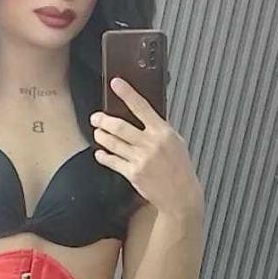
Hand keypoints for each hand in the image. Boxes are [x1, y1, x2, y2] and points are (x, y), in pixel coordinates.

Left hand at [89, 77, 203, 216]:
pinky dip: (103, 156)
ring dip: (101, 136)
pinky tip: (100, 153)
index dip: (128, 94)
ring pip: (113, 143)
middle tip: (96, 117)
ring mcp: (141, 159)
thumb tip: (142, 114)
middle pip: (120, 126)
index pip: (142, 107)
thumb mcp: (176, 141)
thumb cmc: (179, 167)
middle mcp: (151, 144)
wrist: (181, 195)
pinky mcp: (133, 174)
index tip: (116, 83)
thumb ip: (159, 128)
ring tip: (97, 132)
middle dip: (103, 120)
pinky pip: (112, 161)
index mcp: (163, 132)